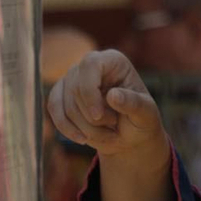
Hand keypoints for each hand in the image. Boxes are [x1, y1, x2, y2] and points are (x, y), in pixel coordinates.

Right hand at [49, 49, 167, 171]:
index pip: (90, 64)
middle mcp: (90, 65)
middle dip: (92, 118)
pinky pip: (54, 110)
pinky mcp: (61, 94)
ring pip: (65, 105)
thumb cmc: (140, 120)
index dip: (89, 91)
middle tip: (114, 125)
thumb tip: (112, 95)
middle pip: (75, 89)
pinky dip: (68, 129)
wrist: (129, 135)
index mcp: (113, 61)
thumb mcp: (146, 114)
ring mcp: (73, 78)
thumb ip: (133, 103)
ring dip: (84, 128)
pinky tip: (83, 139)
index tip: (97, 116)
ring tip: (107, 133)